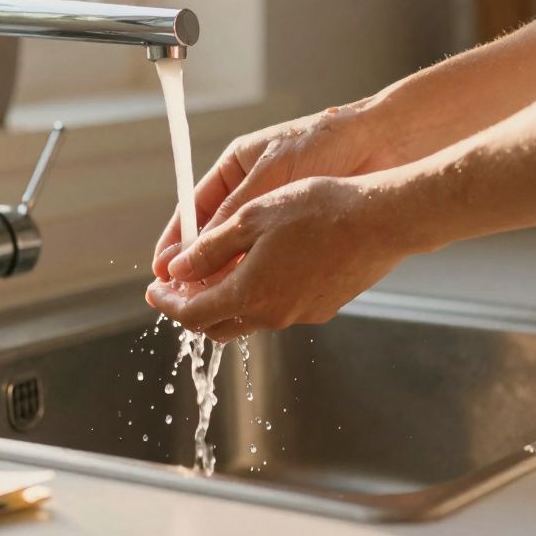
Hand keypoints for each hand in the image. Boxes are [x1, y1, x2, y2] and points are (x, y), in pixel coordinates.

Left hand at [145, 175, 426, 341]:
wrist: (382, 221)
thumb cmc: (318, 210)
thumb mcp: (252, 218)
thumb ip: (209, 249)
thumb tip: (176, 270)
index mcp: (249, 293)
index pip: (192, 313)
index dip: (167, 302)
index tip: (153, 290)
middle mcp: (273, 315)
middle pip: (216, 325)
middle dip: (190, 309)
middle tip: (176, 288)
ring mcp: (301, 314)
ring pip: (247, 319)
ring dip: (223, 304)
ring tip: (213, 277)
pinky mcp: (322, 308)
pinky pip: (277, 310)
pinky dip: (255, 298)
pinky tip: (257, 271)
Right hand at [152, 101, 398, 279]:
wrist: (380, 142)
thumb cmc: (323, 144)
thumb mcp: (268, 178)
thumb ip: (229, 218)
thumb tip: (189, 255)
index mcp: (233, 171)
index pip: (194, 212)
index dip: (176, 244)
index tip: (162, 273)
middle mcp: (250, 195)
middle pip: (214, 239)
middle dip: (198, 269)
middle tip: (181, 298)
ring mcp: (276, 215)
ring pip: (241, 255)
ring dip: (226, 279)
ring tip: (211, 305)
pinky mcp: (302, 233)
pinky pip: (270, 261)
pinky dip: (258, 279)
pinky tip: (251, 298)